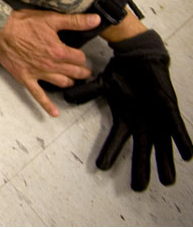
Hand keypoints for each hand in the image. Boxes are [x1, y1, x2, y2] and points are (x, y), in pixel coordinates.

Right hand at [0, 9, 100, 116]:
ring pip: (62, 83)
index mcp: (59, 51)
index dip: (81, 56)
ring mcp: (39, 74)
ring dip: (70, 82)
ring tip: (71, 79)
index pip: (80, 58)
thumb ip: (75, 21)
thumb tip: (96, 20)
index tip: (79, 54)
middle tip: (83, 70)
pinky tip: (55, 113)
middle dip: (81, 71)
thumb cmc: (23, 23)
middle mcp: (51, 65)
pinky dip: (47, 105)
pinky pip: (38, 95)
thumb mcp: (51, 18)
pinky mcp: (26, 79)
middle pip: (75, 72)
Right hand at [64, 30, 192, 190]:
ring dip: (165, 163)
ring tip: (168, 181)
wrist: (139, 58)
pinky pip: (177, 128)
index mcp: (126, 119)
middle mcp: (142, 123)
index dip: (109, 154)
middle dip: (141, 170)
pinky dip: (181, 142)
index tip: (100, 168)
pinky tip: (185, 155)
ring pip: (163, 146)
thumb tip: (65, 97)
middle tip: (138, 188)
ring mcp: (157, 118)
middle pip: (141, 151)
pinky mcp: (169, 110)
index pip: (116, 141)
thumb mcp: (102, 85)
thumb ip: (86, 93)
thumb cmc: (123, 73)